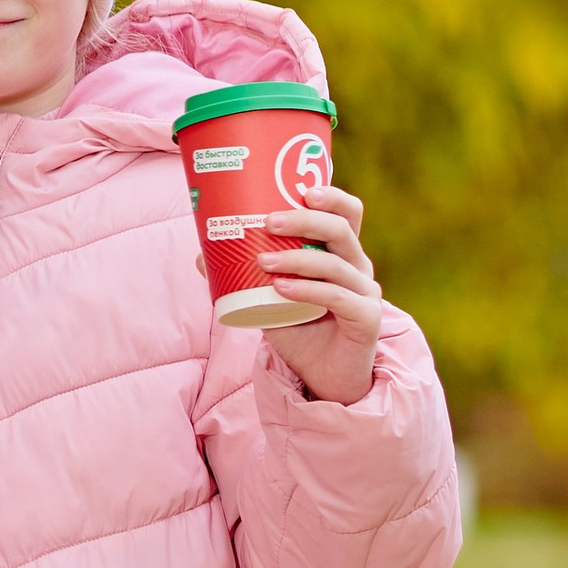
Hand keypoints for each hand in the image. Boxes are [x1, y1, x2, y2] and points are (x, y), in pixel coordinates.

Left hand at [260, 183, 384, 405]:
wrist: (322, 378)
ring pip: (335, 264)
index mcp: (341, 253)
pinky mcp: (366, 318)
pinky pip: (338, 297)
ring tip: (262, 261)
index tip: (303, 190)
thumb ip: (244, 276)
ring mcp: (366, 292)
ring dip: (296, 258)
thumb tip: (201, 255)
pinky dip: (308, 290)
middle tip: (269, 222)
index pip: (347, 214)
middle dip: (304, 220)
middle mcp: (358, 267)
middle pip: (341, 229)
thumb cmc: (299, 330)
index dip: (332, 196)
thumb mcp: (267, 298)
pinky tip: (281, 289)